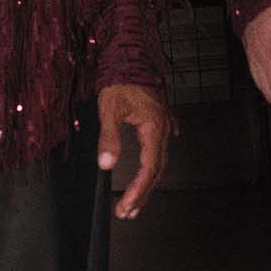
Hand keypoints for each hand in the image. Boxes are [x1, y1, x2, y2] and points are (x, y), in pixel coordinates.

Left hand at [96, 84, 172, 218]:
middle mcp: (163, 130)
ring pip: (159, 163)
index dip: (138, 191)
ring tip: (134, 204)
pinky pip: (159, 151)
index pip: (149, 169)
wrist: (130, 57)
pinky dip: (151, 168)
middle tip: (128, 213)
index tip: (126, 207)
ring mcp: (164, 126)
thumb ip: (109, 138)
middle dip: (142, 194)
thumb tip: (106, 165)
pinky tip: (149, 175)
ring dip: (147, 184)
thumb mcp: (109, 109)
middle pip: (156, 171)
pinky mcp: (159, 123)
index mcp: (154, 128)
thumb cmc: (120, 80)